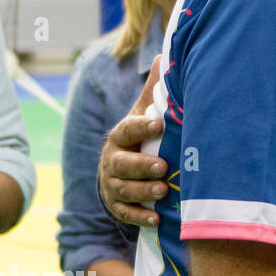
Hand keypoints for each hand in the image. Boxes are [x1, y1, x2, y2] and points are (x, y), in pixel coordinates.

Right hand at [99, 55, 168, 226]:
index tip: (160, 124)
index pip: (128, 129)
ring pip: (122, 189)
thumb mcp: (147, 113)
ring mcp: (112, 184)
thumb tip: (164, 56)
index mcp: (121, 135)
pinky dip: (139, 216)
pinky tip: (156, 219)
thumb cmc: (144, 136)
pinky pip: (124, 213)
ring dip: (142, 191)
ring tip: (163, 191)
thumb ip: (155, 92)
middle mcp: (112, 160)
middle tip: (162, 166)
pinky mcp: (116, 205)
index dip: (142, 126)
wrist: (128, 168)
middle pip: (121, 163)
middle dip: (141, 165)